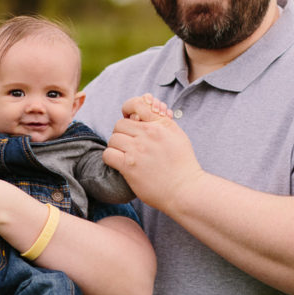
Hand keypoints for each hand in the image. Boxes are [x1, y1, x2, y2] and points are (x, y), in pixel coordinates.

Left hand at [102, 94, 204, 212]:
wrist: (185, 190)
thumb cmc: (183, 165)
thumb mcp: (177, 136)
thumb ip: (162, 123)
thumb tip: (145, 111)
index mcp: (161, 124)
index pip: (137, 104)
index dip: (128, 109)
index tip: (129, 118)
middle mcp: (149, 134)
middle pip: (120, 124)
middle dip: (122, 133)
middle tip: (128, 144)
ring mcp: (138, 150)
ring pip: (113, 139)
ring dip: (116, 147)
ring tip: (125, 156)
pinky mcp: (129, 166)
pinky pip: (108, 154)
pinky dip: (111, 158)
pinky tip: (120, 164)